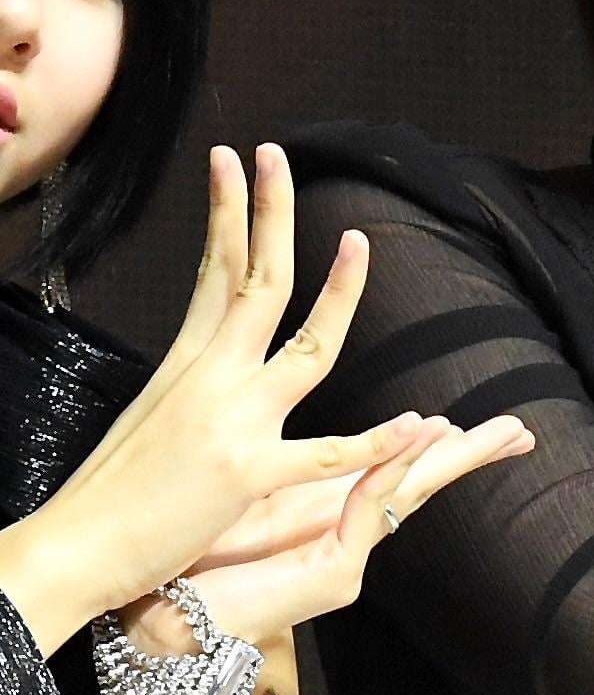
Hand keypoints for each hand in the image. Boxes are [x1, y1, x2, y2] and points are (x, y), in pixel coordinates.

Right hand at [50, 145, 428, 618]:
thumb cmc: (113, 490)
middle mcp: (210, 378)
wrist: (76, 543)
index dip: (230, 213)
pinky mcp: (246, 473)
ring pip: (304, 348)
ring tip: (360, 242)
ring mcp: (231, 420)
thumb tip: (207, 353)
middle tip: (276, 152)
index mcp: (187, 363)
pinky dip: (373, 442)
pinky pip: (324, 454)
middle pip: (255, 281)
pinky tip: (415, 424)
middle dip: (270, 213)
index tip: (234, 159)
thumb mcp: (152, 415)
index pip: (214, 270)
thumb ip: (191, 380)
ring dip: (339, 295)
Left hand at [151, 411, 534, 647]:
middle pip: (420, 488)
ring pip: (408, 497)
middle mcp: (344, 541)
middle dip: (470, 457)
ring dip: (451, 458)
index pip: (389, 475)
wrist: (167, 623)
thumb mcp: (239, 506)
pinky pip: (368, 510)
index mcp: (323, 519)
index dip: (428, 446)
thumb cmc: (192, 565)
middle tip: (520, 431)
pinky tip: (417, 438)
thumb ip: (271, 480)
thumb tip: (281, 437)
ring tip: (494, 433)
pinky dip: (392, 470)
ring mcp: (345, 562)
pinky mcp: (332, 576)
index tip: (460, 419)